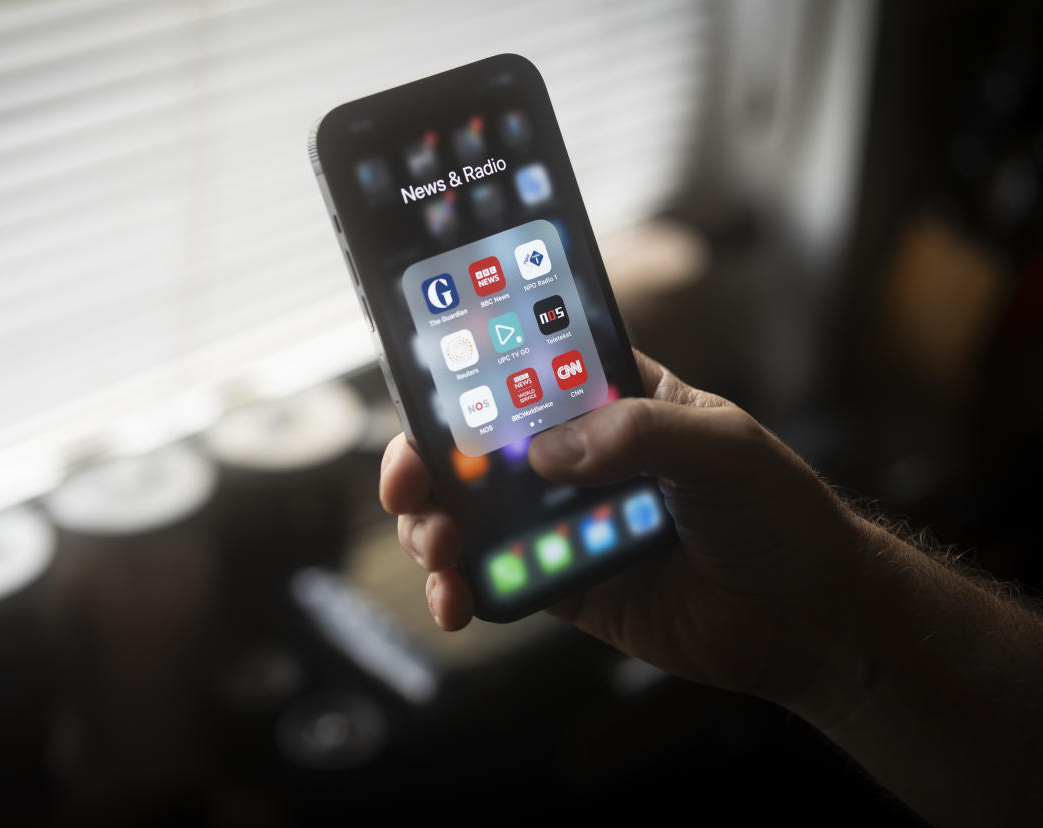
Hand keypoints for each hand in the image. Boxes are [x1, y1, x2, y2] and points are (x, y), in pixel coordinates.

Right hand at [380, 349, 870, 707]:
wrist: (811, 621)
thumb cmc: (779, 512)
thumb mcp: (722, 446)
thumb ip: (637, 435)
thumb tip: (545, 453)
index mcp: (614, 398)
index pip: (526, 367)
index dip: (467, 369)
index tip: (423, 380)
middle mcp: (580, 454)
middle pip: (480, 443)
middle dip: (429, 459)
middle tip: (409, 482)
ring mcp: (566, 519)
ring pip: (474, 512)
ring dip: (435, 524)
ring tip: (436, 547)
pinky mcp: (566, 583)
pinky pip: (500, 577)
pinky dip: (464, 588)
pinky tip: (456, 601)